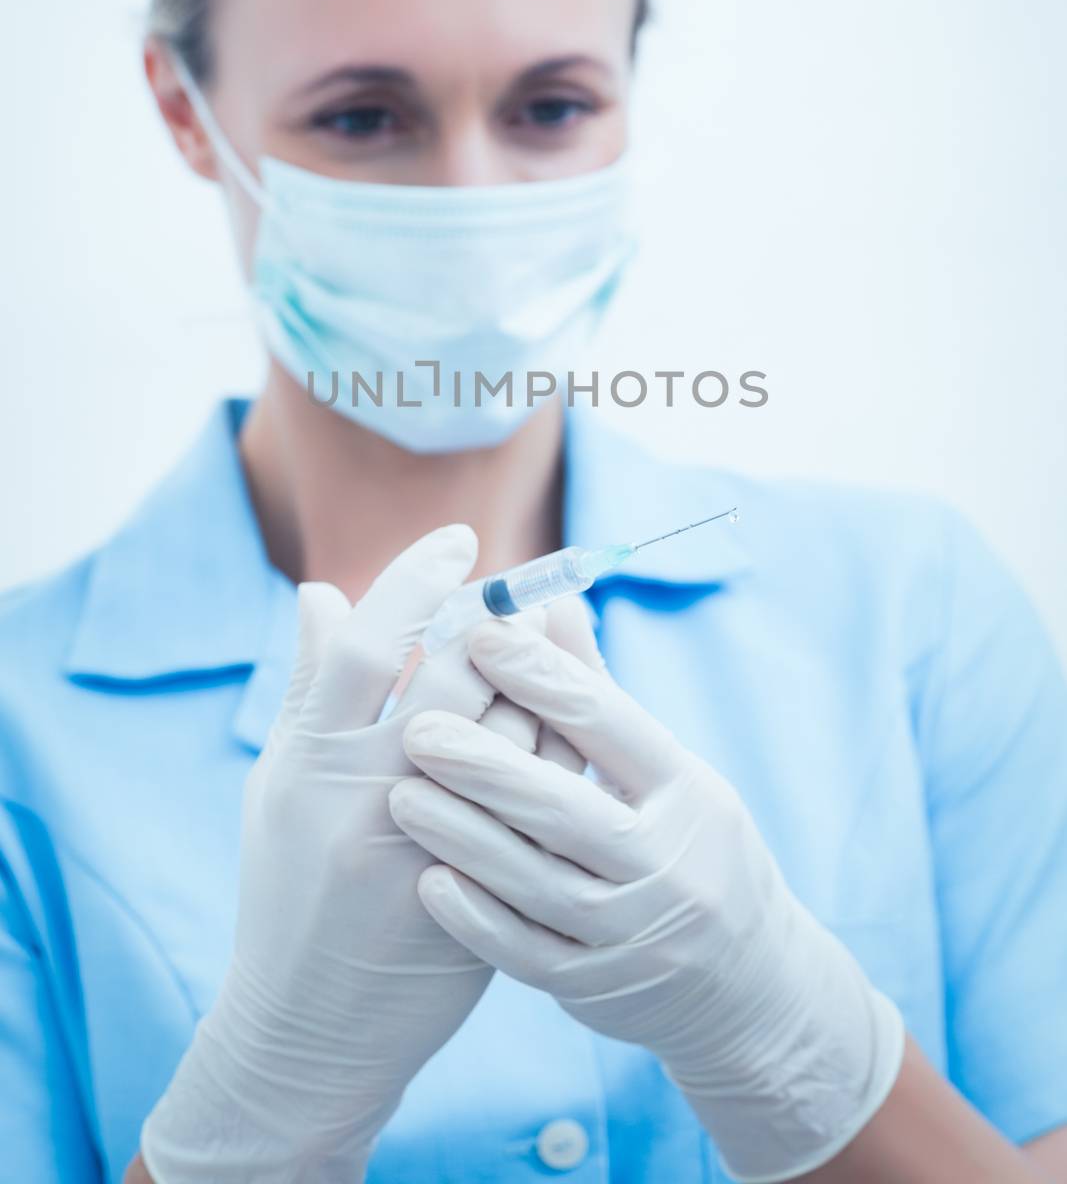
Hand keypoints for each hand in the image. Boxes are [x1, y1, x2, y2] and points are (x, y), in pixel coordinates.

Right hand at [140, 526, 585, 1182]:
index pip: (372, 644)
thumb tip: (322, 591)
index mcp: (312, 762)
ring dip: (535, 679)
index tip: (459, 541)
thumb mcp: (280, 784)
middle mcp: (373, 800)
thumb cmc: (288, 888)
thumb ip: (309, 687)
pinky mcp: (488, 891)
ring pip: (514, 734)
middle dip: (499, 623)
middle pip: (458, 678)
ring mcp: (436, 850)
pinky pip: (542, 800)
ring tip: (546, 647)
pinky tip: (557, 721)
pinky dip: (554, 747)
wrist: (315, 1030)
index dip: (419, 581)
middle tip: (522, 592)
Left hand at [389, 612, 905, 1183]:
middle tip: (417, 729)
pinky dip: (478, 920)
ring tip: (401, 795)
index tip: (479, 635)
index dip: (542, 679)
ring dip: (466, 838)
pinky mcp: (599, 988)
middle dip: (488, 767)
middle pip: (568, 809)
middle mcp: (668, 862)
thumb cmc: (687, 843)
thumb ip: (598, 691)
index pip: (609, 724)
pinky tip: (429, 882)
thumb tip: (551, 600)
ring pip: (539, 883)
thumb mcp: (665, 768)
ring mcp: (635, 933)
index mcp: (686, 790)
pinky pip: (529, 955)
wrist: (747, 985)